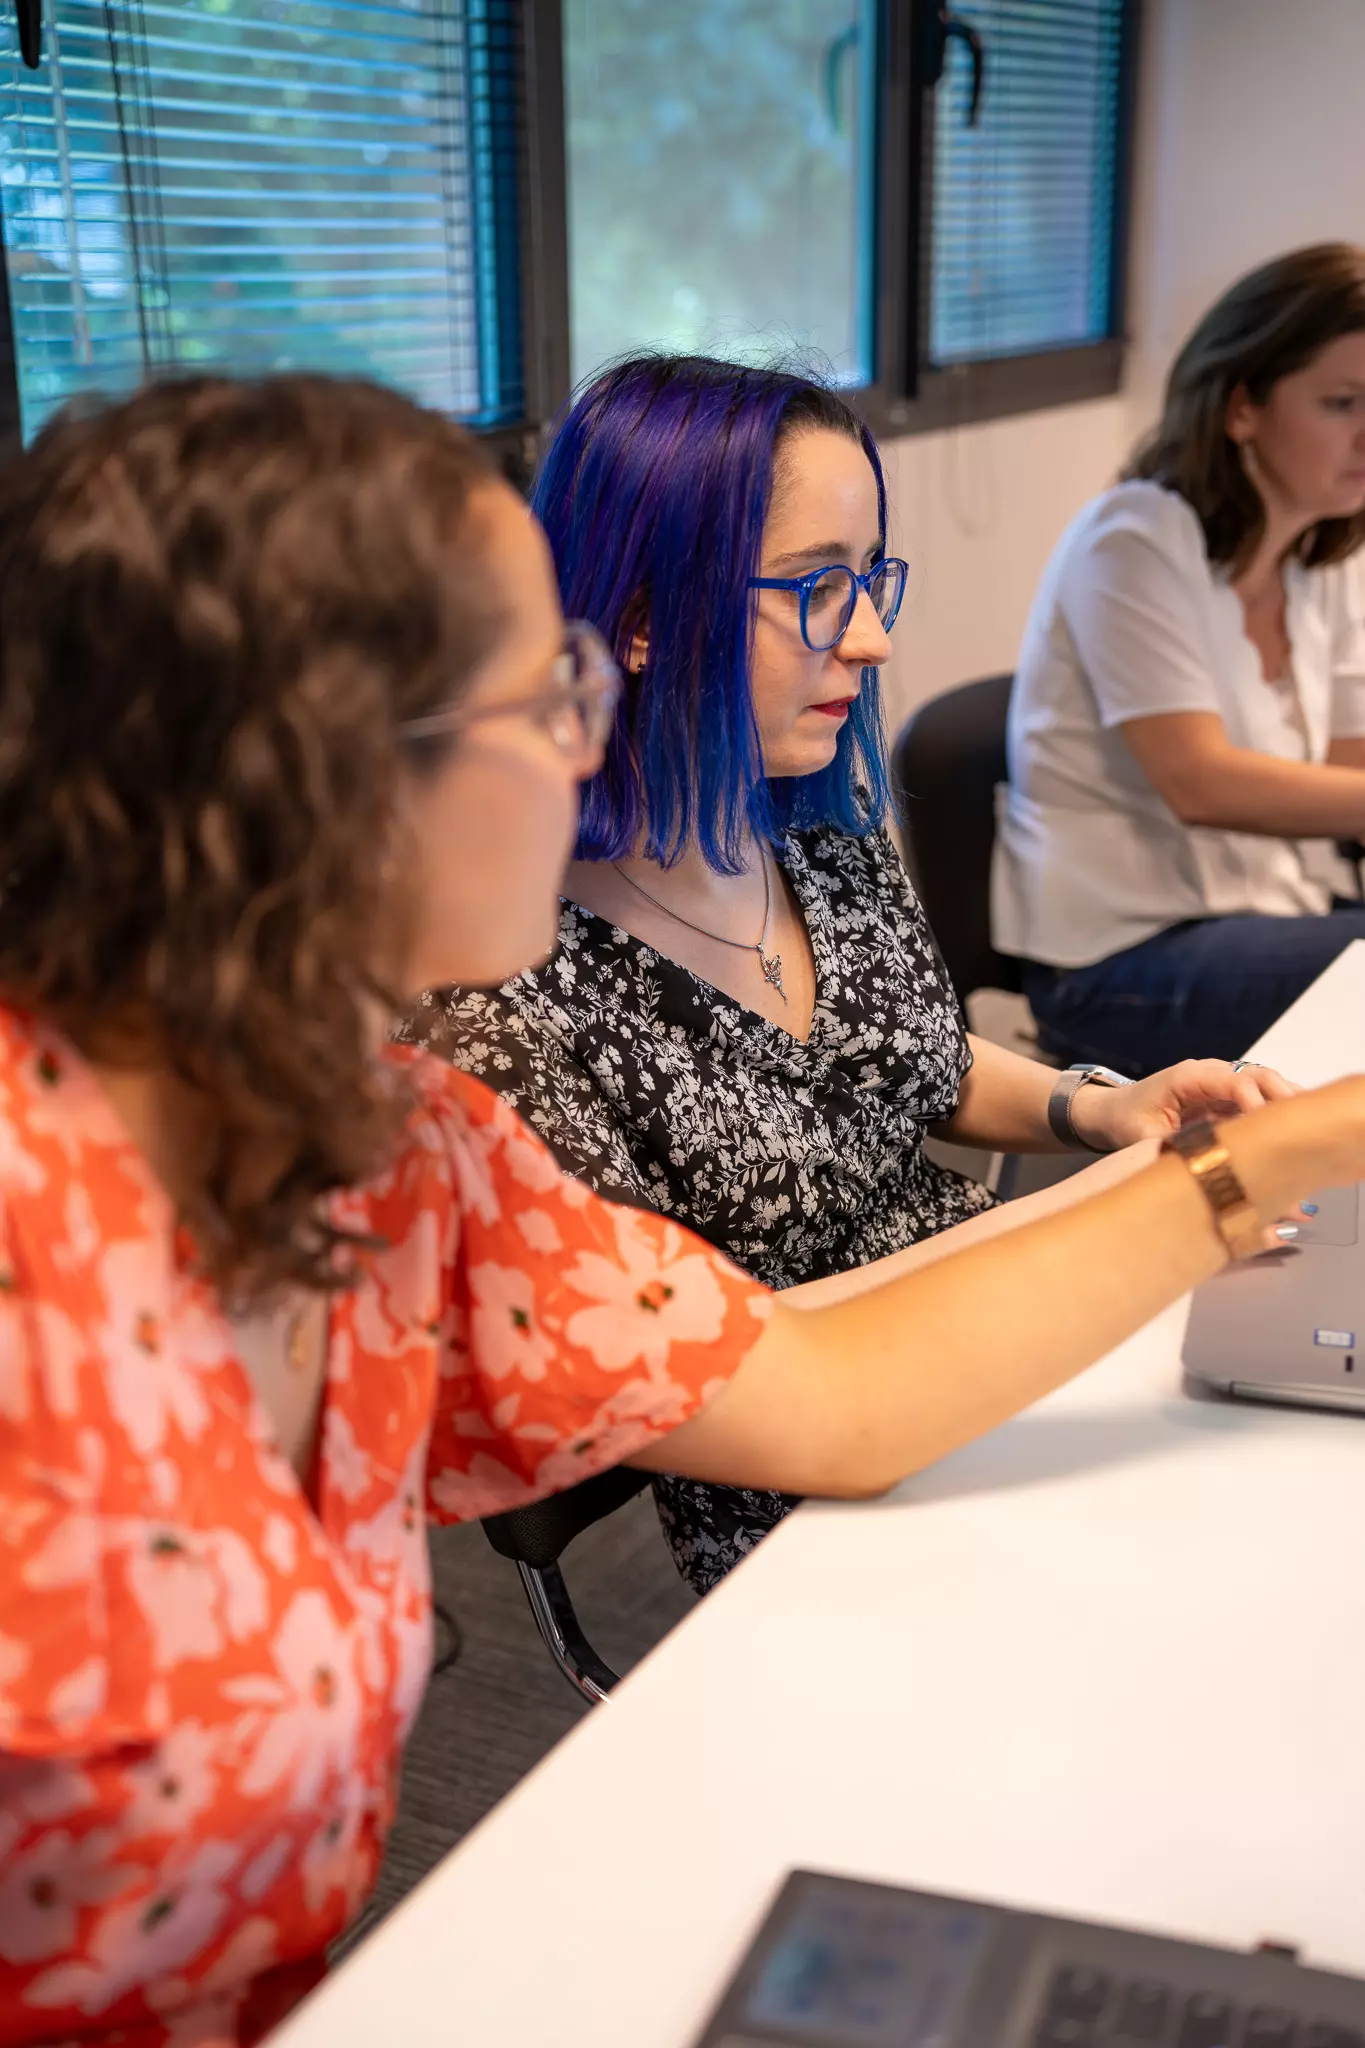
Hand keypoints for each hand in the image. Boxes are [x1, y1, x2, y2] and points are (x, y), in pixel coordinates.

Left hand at [1068, 1058, 1299, 1152]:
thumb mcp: (1144, 1138)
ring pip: (1262, 1084)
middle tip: (1304, 1126)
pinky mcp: (1222, 1097)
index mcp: (1188, 1077)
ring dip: (1284, 1102)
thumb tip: (1209, 1161)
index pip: (1234, 1082)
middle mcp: (1207, 1073)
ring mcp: (1217, 1083)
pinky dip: (1274, 1109)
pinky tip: (1292, 1129)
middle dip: (1283, 1097)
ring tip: (1307, 1128)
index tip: (1271, 1129)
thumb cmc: (1123, 1120)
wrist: (1109, 1112)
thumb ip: (1177, 1146)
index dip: (1256, 1103)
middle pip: (1257, 1075)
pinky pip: (1254, 1098)